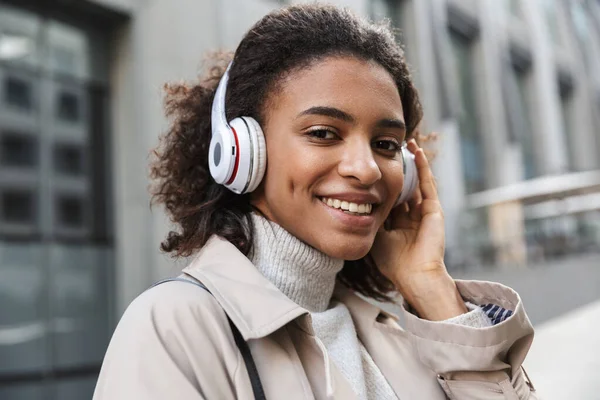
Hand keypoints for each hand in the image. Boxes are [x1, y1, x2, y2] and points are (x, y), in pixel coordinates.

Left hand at [370, 138, 466, 319]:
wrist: (413, 275)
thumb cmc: (391, 262)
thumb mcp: (373, 235)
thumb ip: (366, 220)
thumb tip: (349, 205)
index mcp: (395, 223)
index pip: (387, 196)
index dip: (380, 181)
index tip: (371, 165)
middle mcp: (409, 215)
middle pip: (402, 185)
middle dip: (396, 168)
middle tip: (388, 147)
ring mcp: (422, 212)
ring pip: (415, 180)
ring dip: (411, 162)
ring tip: (405, 142)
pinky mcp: (433, 209)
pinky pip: (427, 183)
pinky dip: (422, 166)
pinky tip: (415, 151)